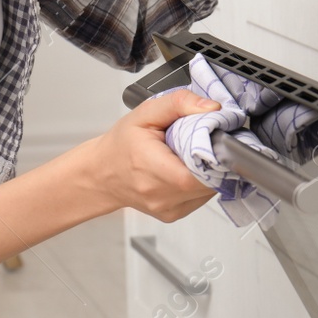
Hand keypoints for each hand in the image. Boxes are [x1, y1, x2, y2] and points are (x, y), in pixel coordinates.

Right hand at [86, 90, 220, 221]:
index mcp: (153, 168)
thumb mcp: (145, 113)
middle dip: (214, 160)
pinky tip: (184, 170)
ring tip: (190, 156)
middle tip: (203, 143)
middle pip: (210, 181)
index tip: (214, 138)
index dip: (216, 154)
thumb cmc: (121, 144)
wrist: (102, 173)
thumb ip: (179, 103)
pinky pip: (200, 198)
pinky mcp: (173, 214)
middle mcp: (161, 195)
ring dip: (208, 172)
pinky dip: (200, 183)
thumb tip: (212, 108)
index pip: (202, 171)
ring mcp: (168, 209)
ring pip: (210, 191)